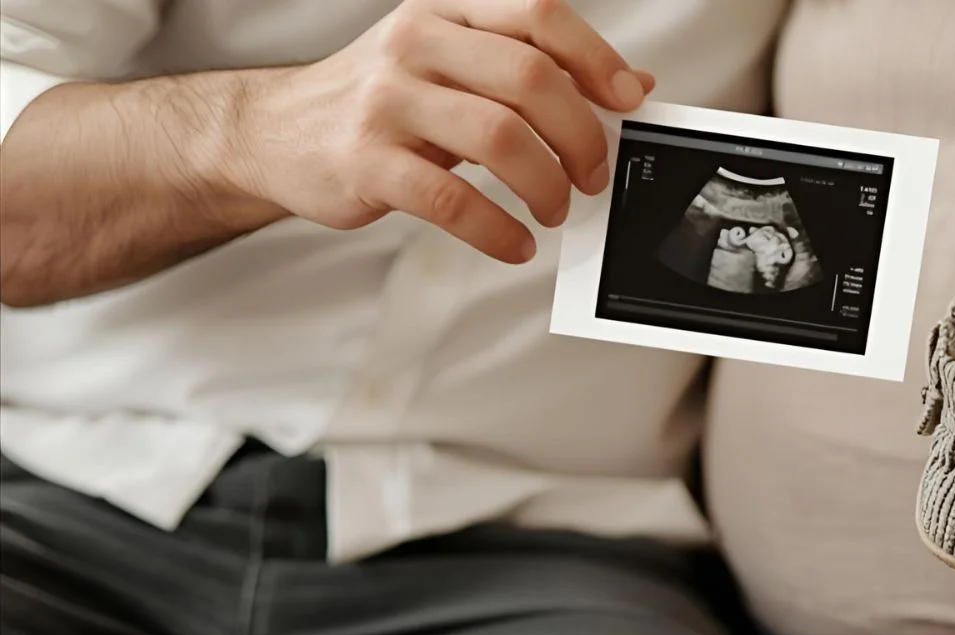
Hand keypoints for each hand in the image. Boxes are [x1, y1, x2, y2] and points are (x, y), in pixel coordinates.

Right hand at [226, 0, 653, 262]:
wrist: (273, 132)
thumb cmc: (382, 102)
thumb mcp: (453, 66)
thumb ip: (534, 70)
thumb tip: (634, 84)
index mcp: (447, 13)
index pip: (540, 15)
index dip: (597, 58)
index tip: (630, 100)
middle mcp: (416, 45)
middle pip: (531, 79)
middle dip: (579, 136)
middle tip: (592, 175)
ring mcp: (387, 102)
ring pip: (500, 138)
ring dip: (546, 185)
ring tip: (554, 210)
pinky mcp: (366, 162)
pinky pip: (453, 201)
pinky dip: (498, 230)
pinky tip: (515, 244)